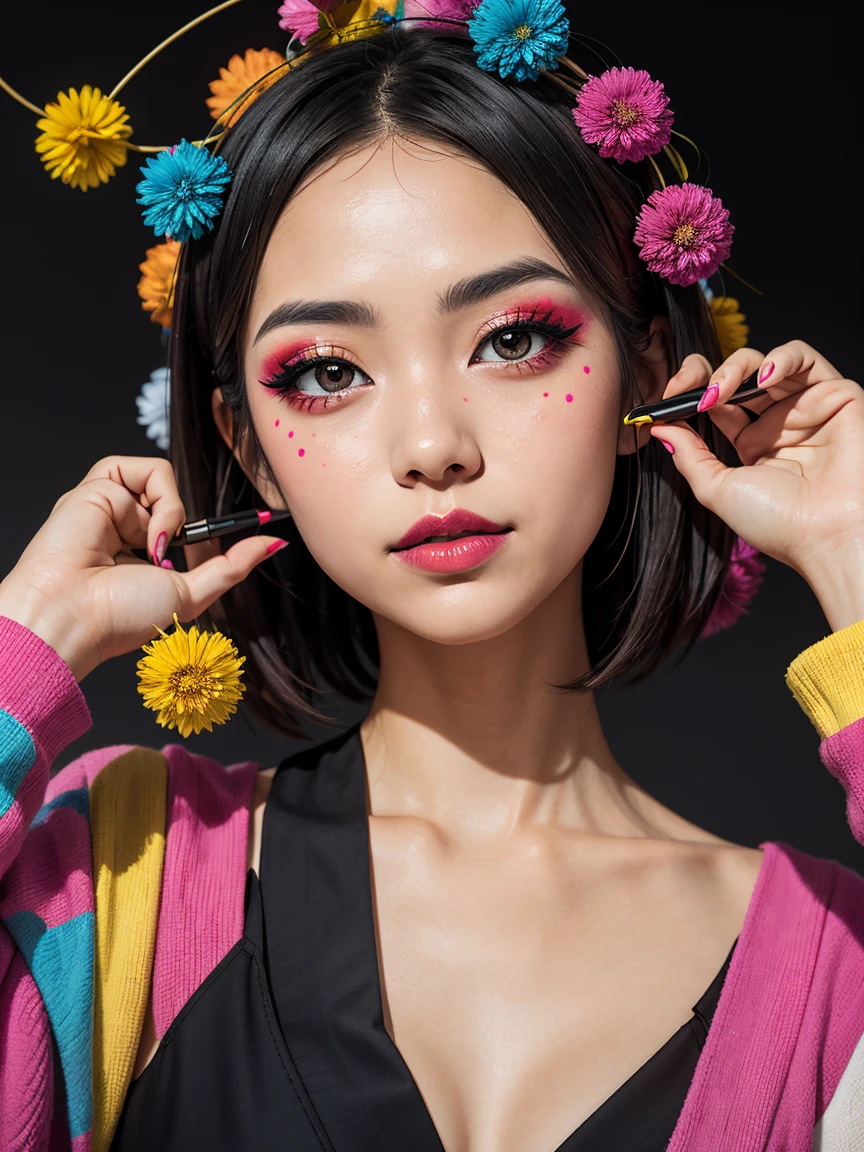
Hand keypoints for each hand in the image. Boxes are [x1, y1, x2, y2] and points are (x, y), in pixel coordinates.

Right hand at [0, 456, 285, 679]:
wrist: (73, 614)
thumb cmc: (121, 616)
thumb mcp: (192, 593)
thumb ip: (233, 565)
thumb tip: (275, 542)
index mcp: (142, 556)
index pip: (185, 528)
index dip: (209, 530)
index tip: (258, 525)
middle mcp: (125, 528)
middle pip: (175, 502)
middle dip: (184, 527)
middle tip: (172, 559)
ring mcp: (111, 505)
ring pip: (164, 481)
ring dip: (171, 513)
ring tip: (155, 549)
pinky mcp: (97, 485)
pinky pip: (149, 470)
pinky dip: (160, 499)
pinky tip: (145, 533)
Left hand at [649, 342, 863, 630]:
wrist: (828, 535)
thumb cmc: (780, 522)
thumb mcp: (718, 489)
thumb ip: (689, 455)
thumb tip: (659, 428)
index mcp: (752, 443)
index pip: (717, 402)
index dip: (690, 393)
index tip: (666, 401)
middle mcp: (779, 422)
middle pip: (737, 376)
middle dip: (704, 375)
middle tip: (685, 389)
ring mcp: (806, 406)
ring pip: (766, 361)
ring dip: (735, 366)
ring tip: (719, 389)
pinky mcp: (836, 394)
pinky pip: (805, 358)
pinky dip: (781, 357)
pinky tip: (762, 377)